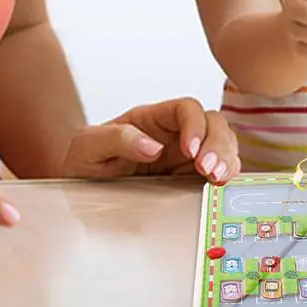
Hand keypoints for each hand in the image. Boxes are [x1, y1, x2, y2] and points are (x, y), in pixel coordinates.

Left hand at [62, 97, 240, 182]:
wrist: (78, 198)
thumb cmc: (83, 164)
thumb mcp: (87, 146)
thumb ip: (117, 138)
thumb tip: (153, 146)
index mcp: (152, 119)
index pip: (187, 108)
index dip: (195, 125)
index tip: (189, 151)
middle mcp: (175, 134)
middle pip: (213, 123)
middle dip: (218, 145)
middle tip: (210, 171)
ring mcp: (186, 158)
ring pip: (223, 145)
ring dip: (227, 160)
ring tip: (217, 181)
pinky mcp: (191, 181)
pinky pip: (220, 172)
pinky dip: (227, 177)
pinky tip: (220, 189)